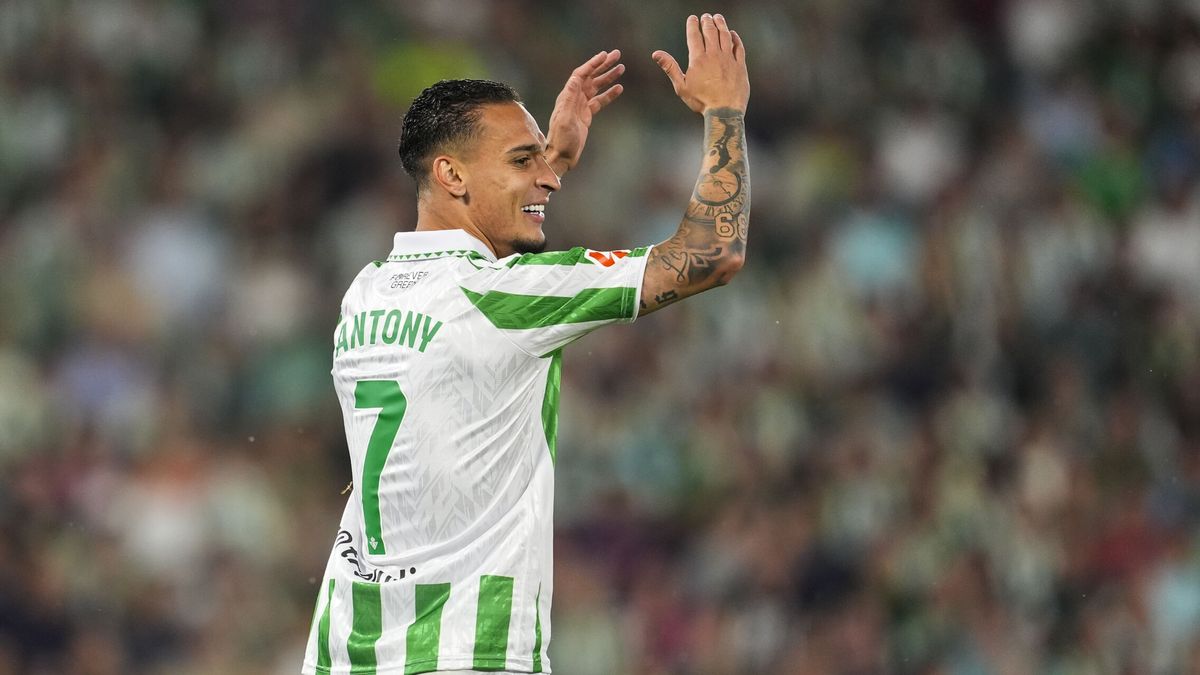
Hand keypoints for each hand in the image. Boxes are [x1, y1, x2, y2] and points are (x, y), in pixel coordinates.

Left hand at [545, 50, 624, 175]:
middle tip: (617, 55)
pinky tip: (619, 88)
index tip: (605, 55)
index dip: (593, 64)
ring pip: (596, 87)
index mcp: (567, 96)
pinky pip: (599, 101)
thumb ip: (569, 99)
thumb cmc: (561, 140)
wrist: (561, 156)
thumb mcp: (564, 119)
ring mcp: (580, 106)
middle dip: (603, 65)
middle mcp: (573, 98)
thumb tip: (576, 78)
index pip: (581, 74)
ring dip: (608, 77)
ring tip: (621, 68)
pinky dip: (609, 94)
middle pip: (590, 77)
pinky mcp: (586, 115)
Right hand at [652, 13, 748, 113]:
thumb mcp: (681, 86)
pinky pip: (738, 47)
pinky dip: (735, 38)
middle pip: (710, 32)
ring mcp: (728, 59)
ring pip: (725, 36)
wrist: (724, 112)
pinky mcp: (740, 66)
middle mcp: (714, 55)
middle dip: (707, 21)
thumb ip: (670, 67)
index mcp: (698, 59)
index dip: (693, 24)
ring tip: (718, 18)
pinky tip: (732, 34)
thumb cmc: (700, 101)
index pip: (694, 35)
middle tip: (706, 16)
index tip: (692, 18)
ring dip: (721, 25)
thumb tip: (656, 53)